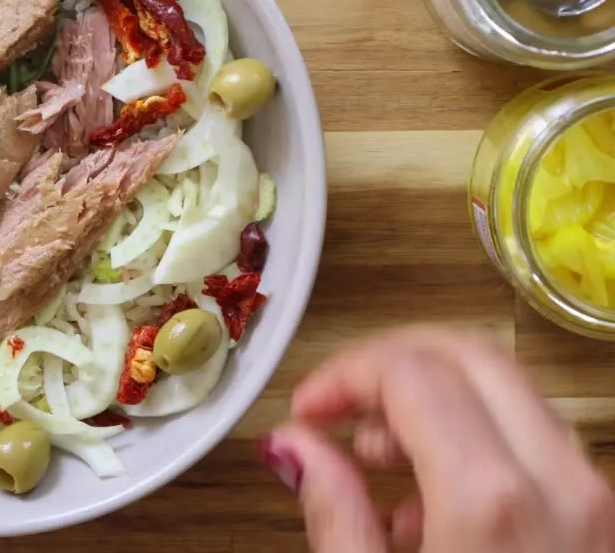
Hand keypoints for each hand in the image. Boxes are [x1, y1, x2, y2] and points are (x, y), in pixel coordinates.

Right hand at [261, 328, 614, 551]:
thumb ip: (331, 513)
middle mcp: (562, 484)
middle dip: (391, 364)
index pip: (410, 370)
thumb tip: (293, 444)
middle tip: (338, 405)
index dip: (344, 373)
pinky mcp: (607, 520)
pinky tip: (432, 504)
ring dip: (435, 400)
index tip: (307, 408)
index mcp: (490, 501)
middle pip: (472, 355)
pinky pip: (541, 443)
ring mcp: (597, 500)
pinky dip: (479, 442)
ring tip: (378, 459)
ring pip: (511, 392)